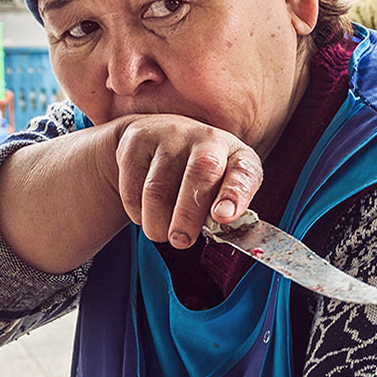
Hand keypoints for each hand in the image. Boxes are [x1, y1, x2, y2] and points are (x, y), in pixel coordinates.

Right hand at [103, 114, 262, 247]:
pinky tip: (145, 213)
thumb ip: (225, 211)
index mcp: (237, 155)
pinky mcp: (138, 139)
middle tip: (180, 241)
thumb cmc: (198, 176)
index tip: (222, 217)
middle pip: (200, 174)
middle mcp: (207, 138)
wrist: (156, 139)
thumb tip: (220, 229)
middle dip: (188, 215)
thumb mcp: (221, 190)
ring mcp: (171, 135)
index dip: (234, 194)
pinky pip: (132, 187)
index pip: (244, 172)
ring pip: (158, 188)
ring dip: (157, 222)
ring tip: (161, 233)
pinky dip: (137, 211)